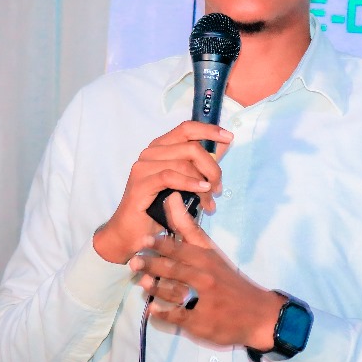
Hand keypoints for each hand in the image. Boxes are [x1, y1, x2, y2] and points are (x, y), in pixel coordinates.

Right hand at [93, 121, 231, 263]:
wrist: (133, 232)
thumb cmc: (159, 208)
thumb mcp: (185, 183)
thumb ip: (200, 165)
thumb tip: (223, 147)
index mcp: (160, 147)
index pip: (186, 128)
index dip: (209, 130)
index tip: (228, 138)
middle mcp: (150, 152)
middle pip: (190, 147)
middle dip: (211, 166)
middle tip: (219, 187)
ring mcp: (143, 167)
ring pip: (184, 163)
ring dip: (203, 182)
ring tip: (210, 200)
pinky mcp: (141, 183)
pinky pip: (170, 177)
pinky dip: (190, 183)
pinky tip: (201, 190)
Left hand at [128, 193, 283, 349]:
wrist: (258, 313)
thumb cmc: (230, 280)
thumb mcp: (212, 253)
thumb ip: (189, 229)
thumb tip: (171, 197)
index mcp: (208, 259)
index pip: (181, 248)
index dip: (160, 244)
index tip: (144, 240)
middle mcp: (206, 277)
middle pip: (174, 269)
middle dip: (151, 264)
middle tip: (133, 261)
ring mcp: (204, 300)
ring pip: (172, 291)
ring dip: (154, 287)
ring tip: (140, 283)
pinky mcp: (200, 321)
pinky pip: (177, 316)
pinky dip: (163, 313)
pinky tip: (153, 309)